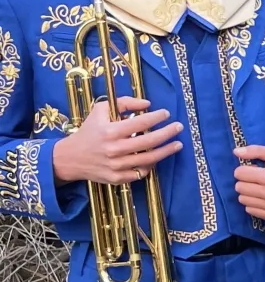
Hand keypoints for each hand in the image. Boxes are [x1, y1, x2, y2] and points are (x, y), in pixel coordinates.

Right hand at [51, 98, 183, 184]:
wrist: (70, 158)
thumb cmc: (88, 131)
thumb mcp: (100, 111)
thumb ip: (123, 103)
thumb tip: (147, 104)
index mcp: (109, 131)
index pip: (139, 123)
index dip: (156, 117)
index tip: (166, 113)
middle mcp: (114, 149)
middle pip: (148, 142)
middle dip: (167, 133)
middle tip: (179, 127)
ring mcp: (116, 166)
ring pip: (148, 159)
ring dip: (166, 151)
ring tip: (178, 144)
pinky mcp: (117, 178)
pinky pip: (140, 173)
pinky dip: (151, 165)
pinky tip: (158, 157)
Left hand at [233, 145, 264, 220]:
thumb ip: (256, 150)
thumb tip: (236, 152)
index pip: (239, 173)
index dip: (244, 169)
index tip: (253, 170)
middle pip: (239, 187)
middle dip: (245, 181)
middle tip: (256, 180)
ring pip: (242, 199)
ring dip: (248, 193)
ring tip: (258, 189)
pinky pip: (249, 210)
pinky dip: (253, 203)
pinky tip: (261, 198)